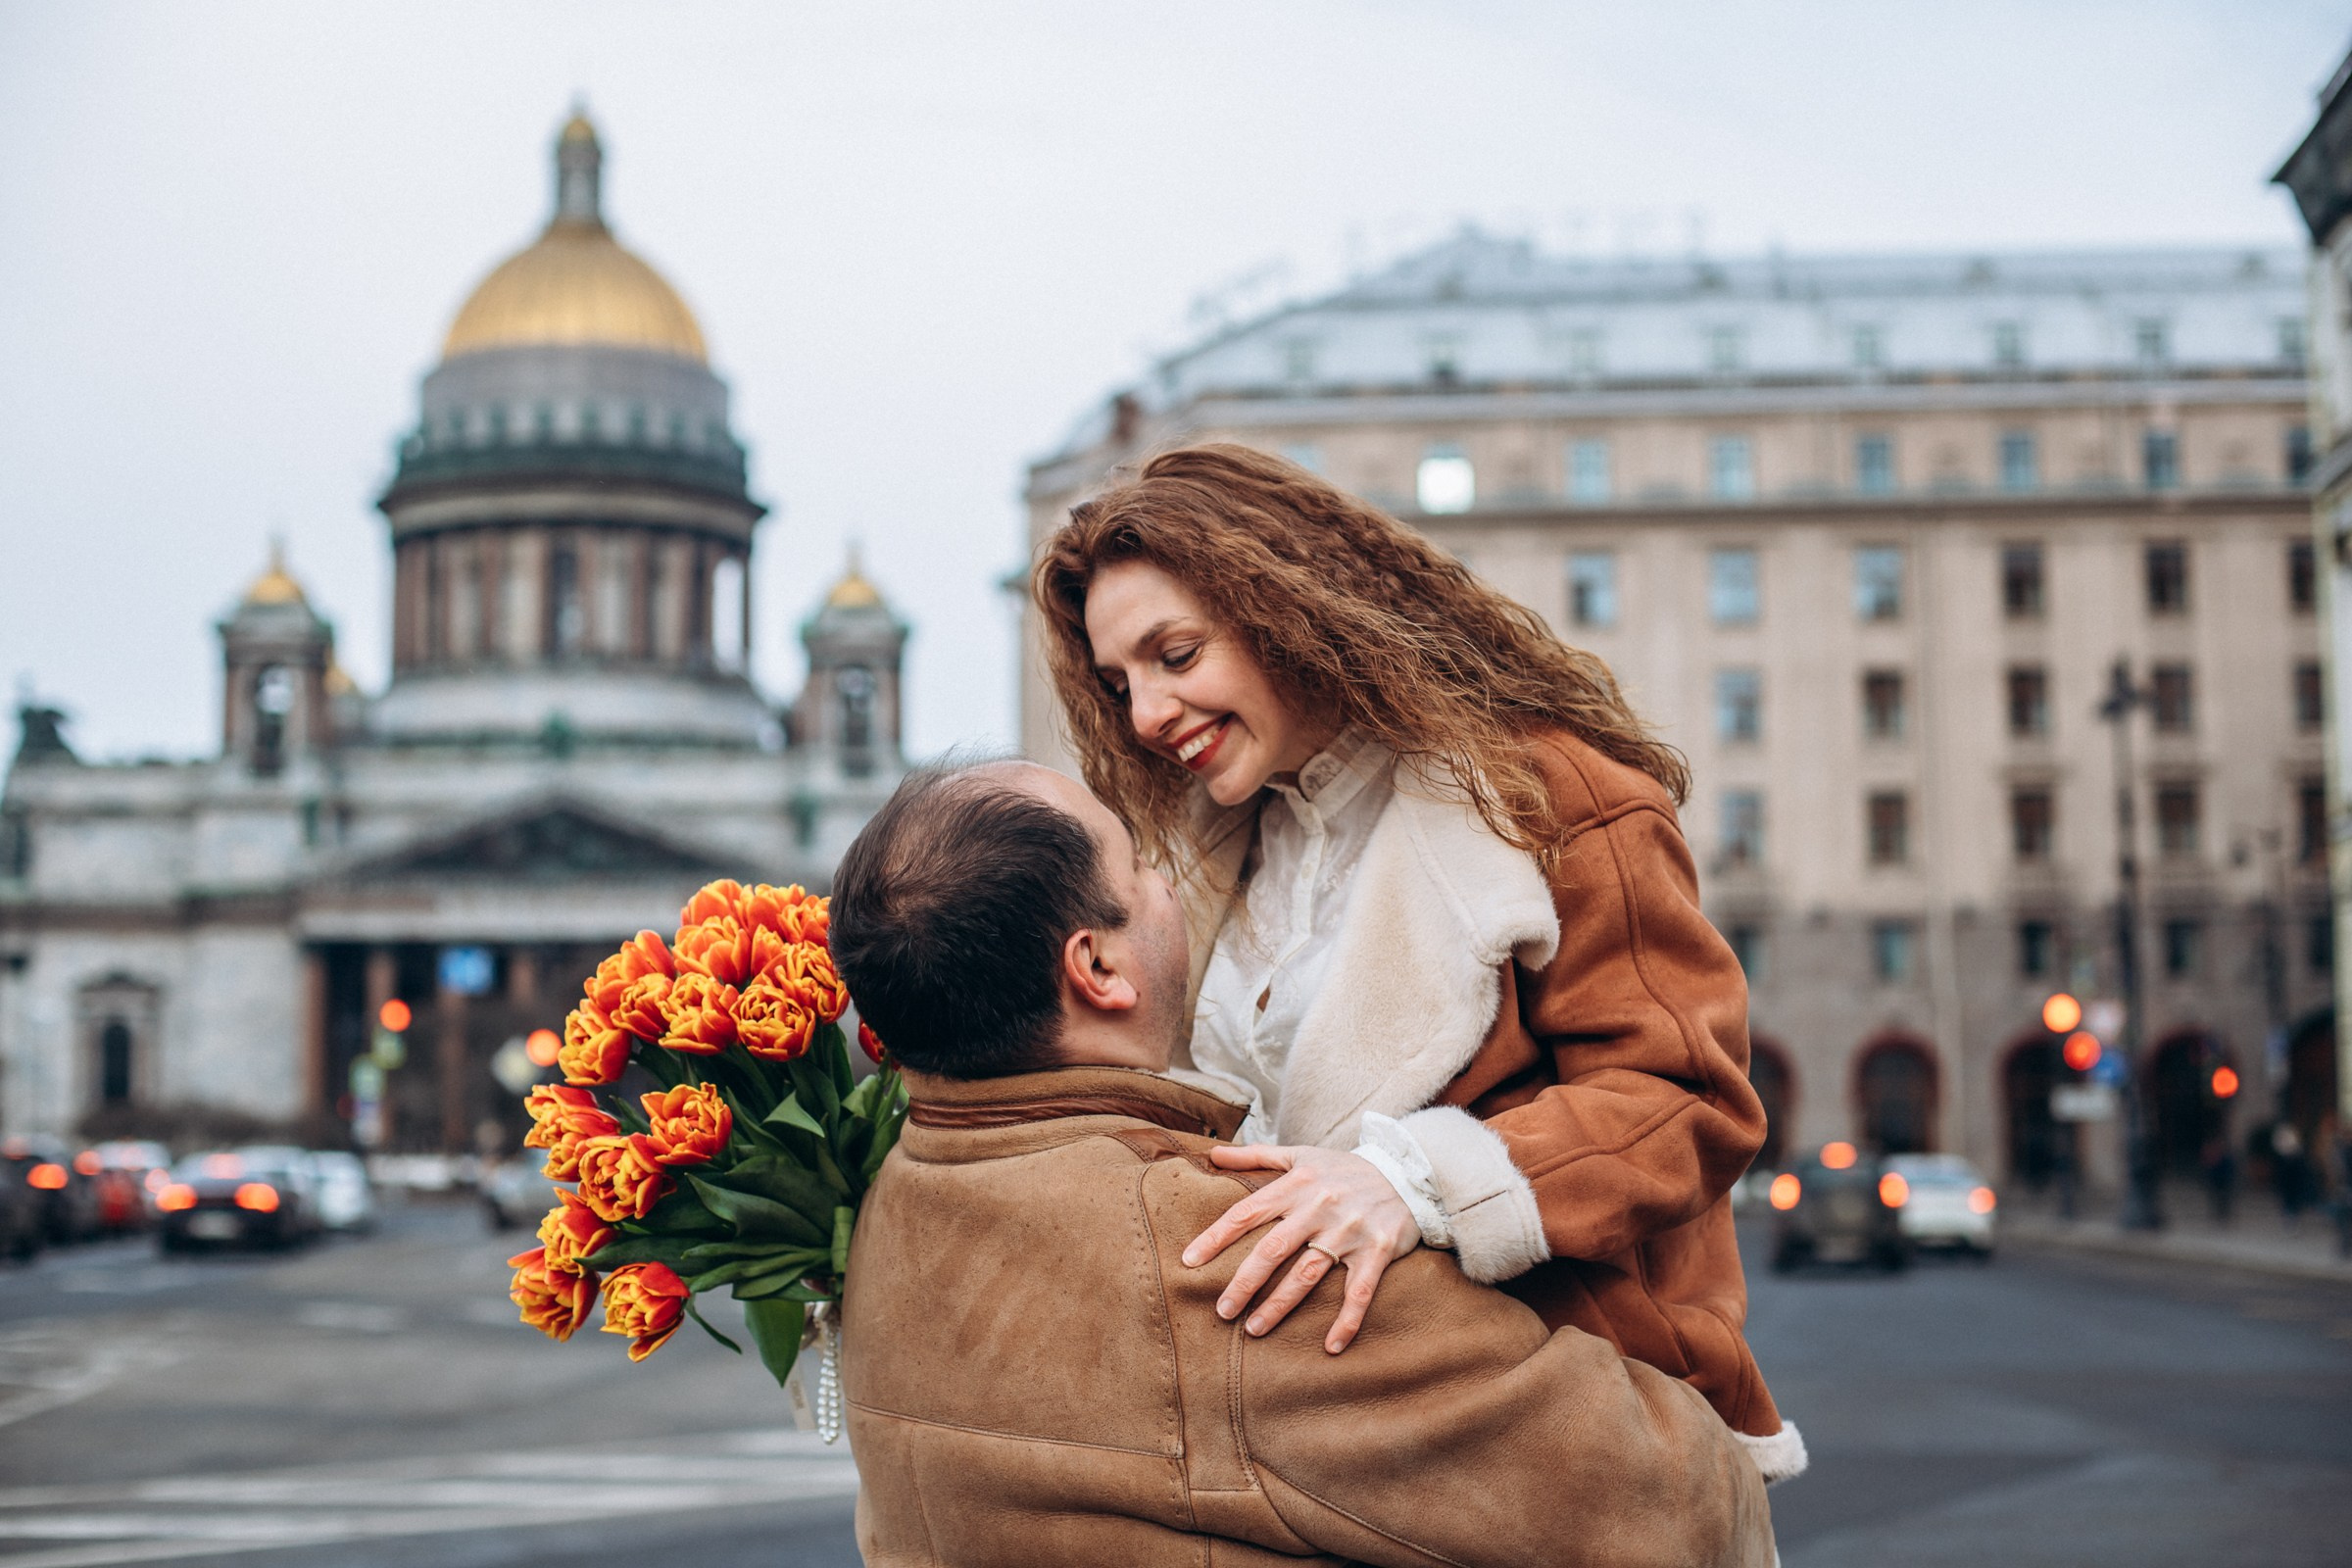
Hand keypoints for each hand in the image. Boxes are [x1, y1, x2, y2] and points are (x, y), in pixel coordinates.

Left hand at [1180, 1144, 1419, 1352]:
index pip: (1247, 1212)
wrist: (1406, 1172)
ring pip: (1308, 1274)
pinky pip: (1359, 1292)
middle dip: (1244, 1282)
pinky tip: (1331, 1346)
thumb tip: (1213, 1156)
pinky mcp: (1378, 1251)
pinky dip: (1347, 1320)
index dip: (1216, 1237)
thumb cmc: (1344, 1168)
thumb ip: (1256, 1156)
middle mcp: (1319, 1208)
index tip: (1189, 1262)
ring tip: (1255, 1329)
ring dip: (1280, 1305)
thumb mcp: (1301, 1155)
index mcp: (1296, 1185)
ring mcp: (1349, 1231)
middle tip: (1222, 1311)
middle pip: (1273, 1249)